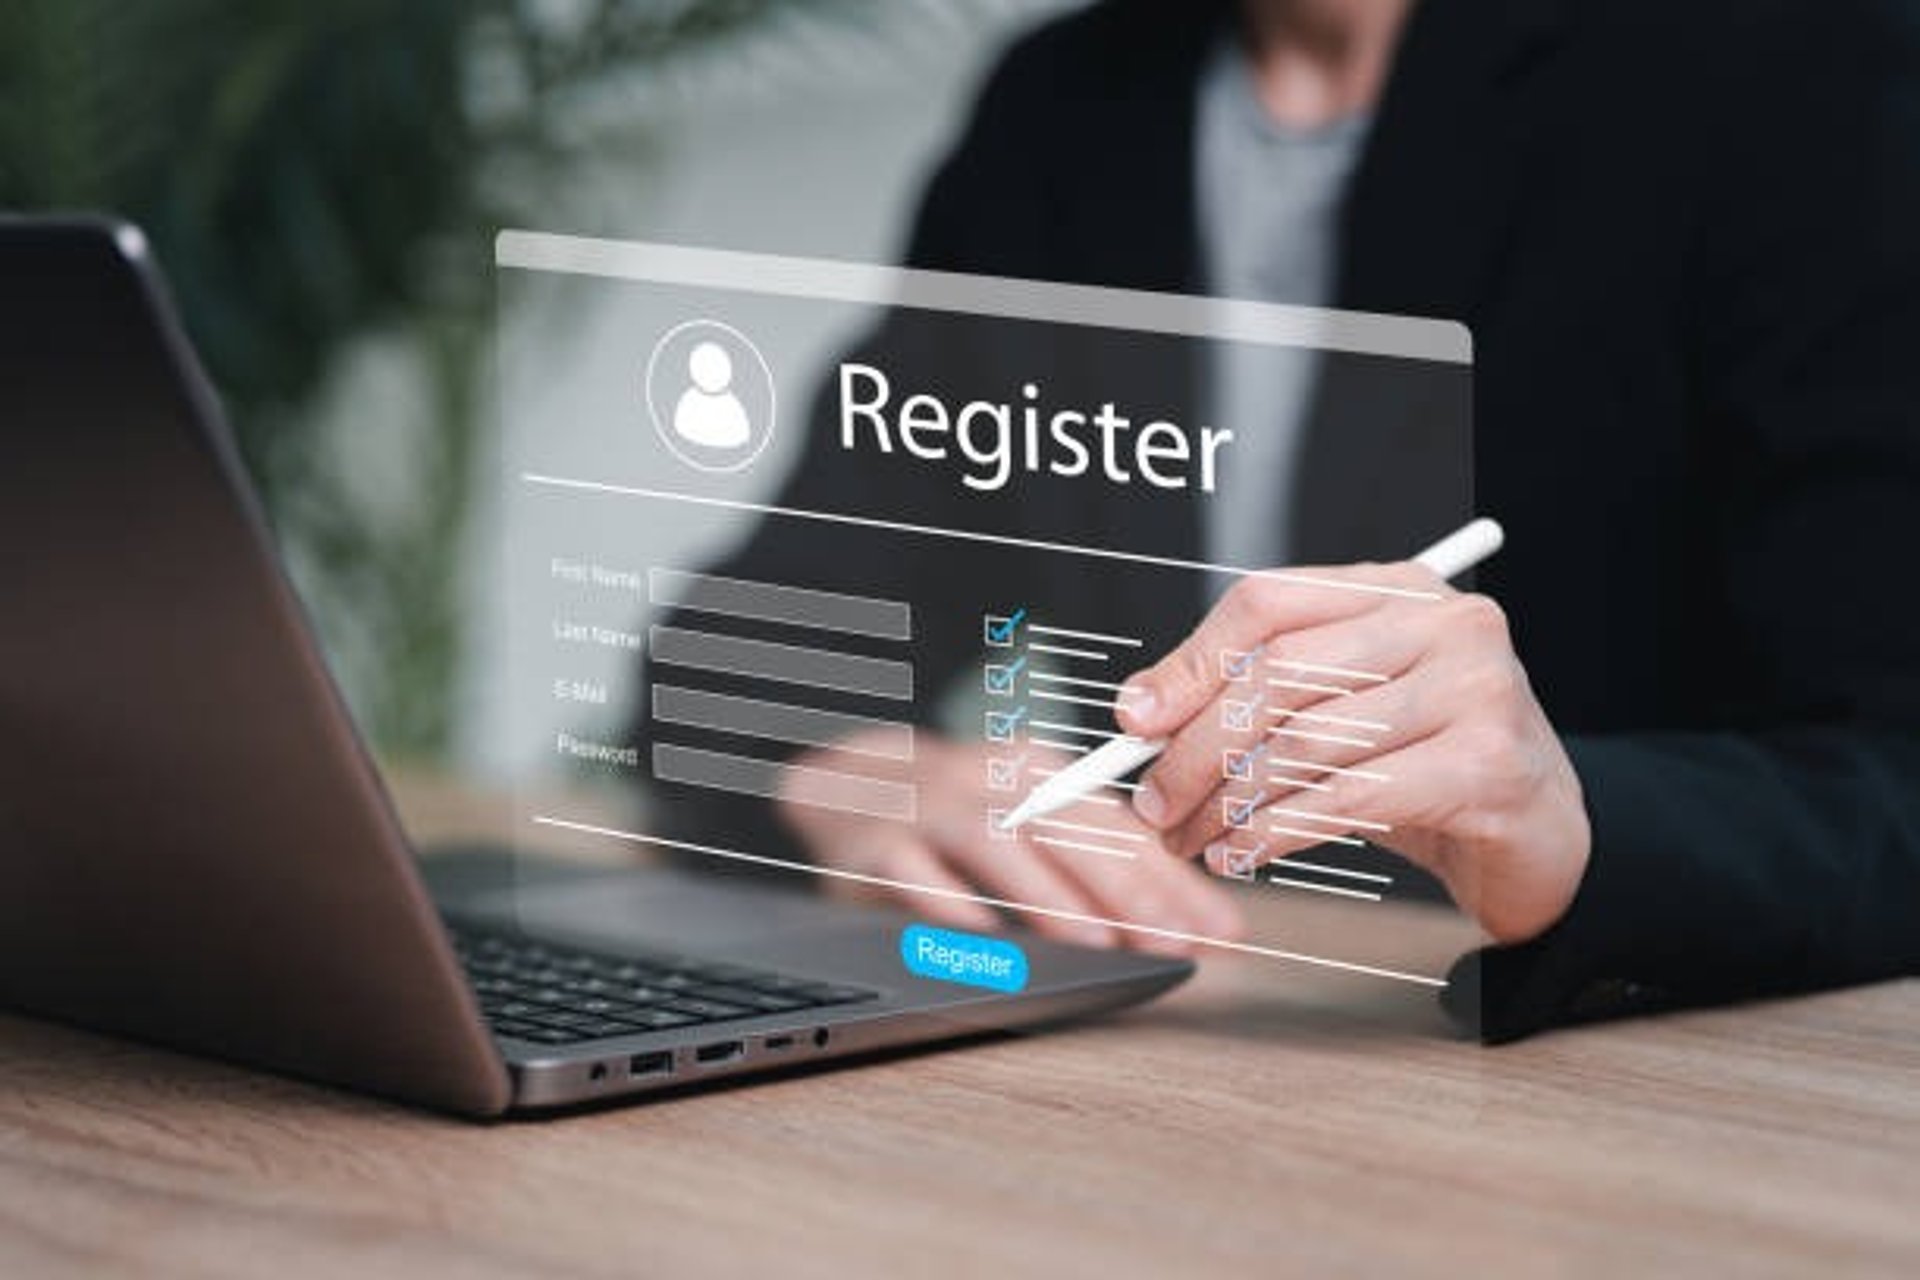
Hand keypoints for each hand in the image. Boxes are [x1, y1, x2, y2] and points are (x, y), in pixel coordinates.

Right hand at [774, 730, 1243, 954]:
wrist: (843, 786)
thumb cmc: (957, 815)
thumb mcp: (1028, 817)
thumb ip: (1100, 861)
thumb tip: (1197, 919)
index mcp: (1038, 774)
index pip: (1119, 825)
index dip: (1174, 877)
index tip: (1221, 928)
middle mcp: (989, 782)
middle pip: (1068, 830)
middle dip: (1130, 891)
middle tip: (1175, 943)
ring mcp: (930, 809)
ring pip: (998, 846)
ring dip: (1051, 897)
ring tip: (1099, 946)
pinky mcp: (876, 844)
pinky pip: (915, 875)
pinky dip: (951, 909)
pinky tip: (986, 944)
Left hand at [1114, 562, 1588, 942]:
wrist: (1538, 835)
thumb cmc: (1426, 768)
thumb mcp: (1340, 713)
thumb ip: (1260, 698)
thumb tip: (1144, 711)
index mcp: (1398, 589)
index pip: (1267, 603)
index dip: (1189, 663)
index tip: (1136, 719)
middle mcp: (1444, 622)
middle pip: (1278, 674)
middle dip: (1197, 748)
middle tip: (1155, 804)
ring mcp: (1476, 687)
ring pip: (1305, 742)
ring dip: (1228, 803)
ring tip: (1193, 839)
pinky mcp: (1486, 763)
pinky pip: (1347, 797)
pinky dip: (1277, 834)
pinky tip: (1243, 855)